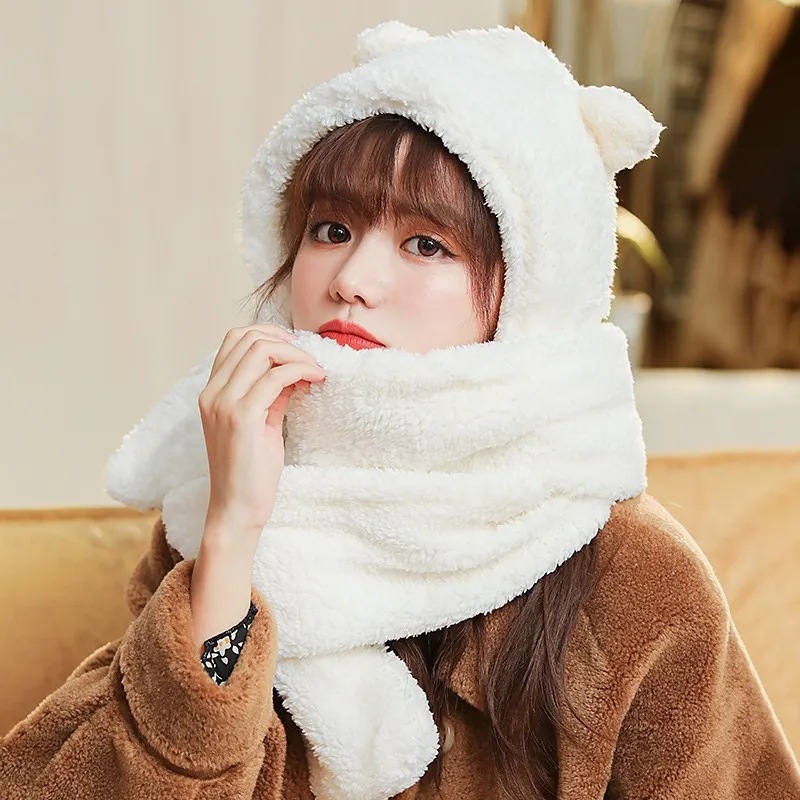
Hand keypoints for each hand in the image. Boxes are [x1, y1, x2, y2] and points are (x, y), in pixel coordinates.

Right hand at [198, 324, 324, 536]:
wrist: (236, 509)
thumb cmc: (249, 471)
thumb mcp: (260, 423)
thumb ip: (271, 394)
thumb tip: (295, 369)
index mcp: (212, 392)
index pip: (234, 339)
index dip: (268, 334)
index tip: (295, 349)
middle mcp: (212, 393)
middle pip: (248, 338)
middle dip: (286, 341)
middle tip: (310, 359)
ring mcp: (224, 403)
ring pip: (262, 351)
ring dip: (297, 355)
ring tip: (316, 371)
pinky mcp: (243, 417)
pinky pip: (277, 377)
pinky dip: (301, 371)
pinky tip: (316, 381)